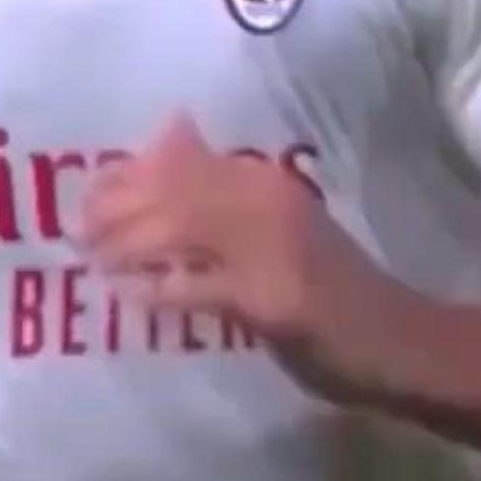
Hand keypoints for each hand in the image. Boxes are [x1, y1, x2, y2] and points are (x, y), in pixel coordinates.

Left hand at [82, 116, 413, 402]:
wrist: (400, 339)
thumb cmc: (334, 288)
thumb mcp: (280, 226)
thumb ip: (225, 197)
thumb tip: (168, 141)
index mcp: (267, 182)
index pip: (184, 159)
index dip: (130, 173)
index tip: (91, 190)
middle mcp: (267, 201)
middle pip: (173, 190)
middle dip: (118, 208)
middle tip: (80, 231)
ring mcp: (271, 247)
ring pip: (179, 229)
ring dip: (127, 244)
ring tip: (95, 261)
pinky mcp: (273, 298)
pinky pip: (200, 286)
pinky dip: (160, 289)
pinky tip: (132, 296)